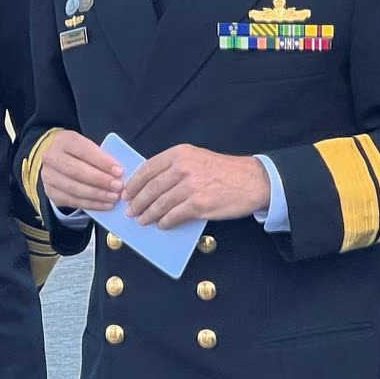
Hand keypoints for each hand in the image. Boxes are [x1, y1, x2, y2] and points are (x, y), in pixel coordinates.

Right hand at [40, 130, 122, 213]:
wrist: (54, 159)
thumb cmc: (77, 152)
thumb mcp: (86, 145)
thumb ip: (100, 156)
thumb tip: (118, 172)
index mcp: (64, 140)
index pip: (83, 150)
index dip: (102, 162)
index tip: (119, 171)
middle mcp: (52, 157)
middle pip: (77, 171)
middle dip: (100, 180)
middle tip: (118, 187)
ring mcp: (48, 176)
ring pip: (74, 188)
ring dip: (97, 194)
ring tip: (114, 197)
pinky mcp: (50, 192)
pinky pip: (72, 201)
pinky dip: (91, 204)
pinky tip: (105, 205)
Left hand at [123, 145, 269, 228]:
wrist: (252, 181)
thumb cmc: (225, 171)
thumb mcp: (197, 158)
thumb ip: (175, 167)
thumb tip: (151, 184)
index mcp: (180, 154)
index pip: (148, 168)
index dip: (134, 183)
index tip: (127, 192)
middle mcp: (182, 168)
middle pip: (151, 188)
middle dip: (137, 202)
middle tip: (131, 211)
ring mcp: (190, 187)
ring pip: (159, 204)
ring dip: (148, 214)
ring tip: (143, 220)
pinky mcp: (198, 205)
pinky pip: (173, 216)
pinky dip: (165, 222)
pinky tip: (162, 224)